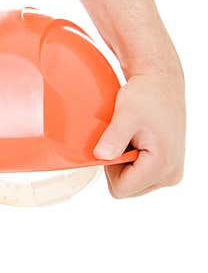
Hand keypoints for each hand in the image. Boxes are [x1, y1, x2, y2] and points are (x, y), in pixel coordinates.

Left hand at [92, 65, 184, 198]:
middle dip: (117, 167)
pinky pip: (140, 174)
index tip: (113, 144)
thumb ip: (114, 138)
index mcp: (162, 166)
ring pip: (133, 182)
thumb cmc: (146, 95)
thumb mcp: (126, 115)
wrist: (162, 84)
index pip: (121, 189)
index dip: (109, 169)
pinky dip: (133, 160)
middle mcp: (171, 175)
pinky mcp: (169, 166)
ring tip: (131, 138)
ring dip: (125, 163)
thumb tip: (101, 156)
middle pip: (127, 188)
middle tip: (123, 139)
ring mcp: (171, 172)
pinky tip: (137, 140)